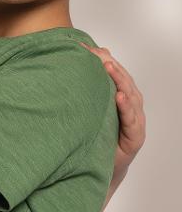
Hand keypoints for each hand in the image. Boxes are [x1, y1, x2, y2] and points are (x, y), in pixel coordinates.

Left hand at [83, 45, 145, 179]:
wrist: (101, 165)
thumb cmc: (95, 133)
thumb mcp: (88, 106)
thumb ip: (86, 86)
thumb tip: (74, 63)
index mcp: (119, 93)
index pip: (113, 70)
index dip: (100, 57)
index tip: (83, 46)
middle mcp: (130, 103)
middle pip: (122, 79)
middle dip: (108, 64)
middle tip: (95, 52)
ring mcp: (135, 119)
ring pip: (130, 94)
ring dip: (119, 80)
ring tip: (108, 67)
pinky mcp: (136, 136)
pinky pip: (132, 119)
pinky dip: (126, 107)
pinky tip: (119, 97)